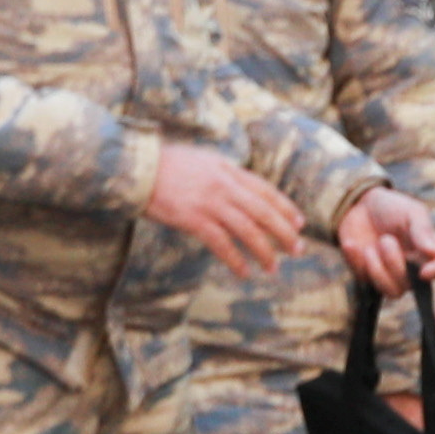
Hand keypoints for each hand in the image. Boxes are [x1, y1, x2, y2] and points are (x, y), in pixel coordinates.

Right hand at [143, 140, 305, 279]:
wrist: (134, 168)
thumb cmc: (166, 165)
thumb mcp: (203, 161)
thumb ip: (226, 175)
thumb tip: (247, 192)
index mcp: (228, 170)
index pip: (266, 191)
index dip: (285, 209)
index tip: (299, 224)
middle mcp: (224, 186)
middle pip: (264, 213)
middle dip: (285, 234)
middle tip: (299, 250)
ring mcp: (209, 203)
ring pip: (248, 231)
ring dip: (265, 252)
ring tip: (273, 268)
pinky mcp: (192, 219)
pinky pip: (222, 244)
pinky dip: (236, 260)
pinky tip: (244, 272)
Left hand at [335, 186, 434, 294]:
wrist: (359, 205)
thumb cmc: (392, 208)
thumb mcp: (411, 212)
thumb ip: (422, 230)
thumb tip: (432, 252)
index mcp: (430, 251)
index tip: (423, 272)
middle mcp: (414, 268)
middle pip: (412, 284)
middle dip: (395, 264)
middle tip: (385, 239)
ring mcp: (391, 274)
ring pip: (392, 292)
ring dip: (378, 271)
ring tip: (370, 248)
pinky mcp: (368, 275)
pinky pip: (364, 279)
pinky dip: (356, 262)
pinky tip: (351, 245)